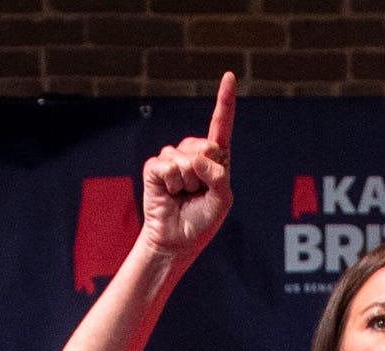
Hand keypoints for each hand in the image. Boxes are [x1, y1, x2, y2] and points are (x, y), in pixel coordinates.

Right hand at [140, 72, 236, 265]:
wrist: (177, 240)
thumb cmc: (201, 221)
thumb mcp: (222, 199)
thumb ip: (218, 175)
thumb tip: (197, 158)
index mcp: (215, 160)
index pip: (221, 126)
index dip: (225, 101)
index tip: (229, 76)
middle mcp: (193, 154)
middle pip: (205, 145)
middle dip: (206, 171)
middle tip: (198, 191)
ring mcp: (172, 159)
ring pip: (186, 157)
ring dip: (188, 182)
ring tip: (183, 195)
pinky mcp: (155, 167)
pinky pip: (167, 166)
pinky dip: (171, 183)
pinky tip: (170, 194)